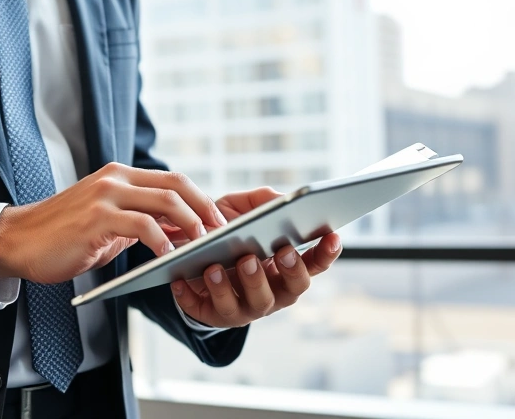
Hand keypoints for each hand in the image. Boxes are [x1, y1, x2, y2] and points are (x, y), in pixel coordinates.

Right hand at [0, 162, 225, 283]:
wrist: (18, 242)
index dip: (201, 199)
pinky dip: (161, 240)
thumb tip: (180, 232)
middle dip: (204, 210)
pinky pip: (142, 225)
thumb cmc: (63, 237)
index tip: (218, 222)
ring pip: (165, 201)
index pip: (173, 179)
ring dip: (190, 224)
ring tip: (201, 245)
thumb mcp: (108, 225)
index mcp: (119, 176)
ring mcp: (106, 196)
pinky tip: (167, 256)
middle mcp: (115, 179)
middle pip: (176, 185)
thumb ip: (141, 222)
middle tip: (220, 234)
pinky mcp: (96, 218)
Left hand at [171, 187, 342, 327]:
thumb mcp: (240, 208)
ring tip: (223, 264)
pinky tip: (181, 279)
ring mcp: (243, 307)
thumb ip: (262, 200)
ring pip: (253, 304)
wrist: (186, 253)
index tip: (332, 236)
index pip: (314, 264)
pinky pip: (206, 311)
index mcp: (284, 268)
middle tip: (281, 251)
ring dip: (243, 284)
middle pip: (290, 290)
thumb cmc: (223, 231)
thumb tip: (283, 198)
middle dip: (289, 272)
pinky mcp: (211, 315)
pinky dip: (192, 296)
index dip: (326, 253)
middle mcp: (271, 292)